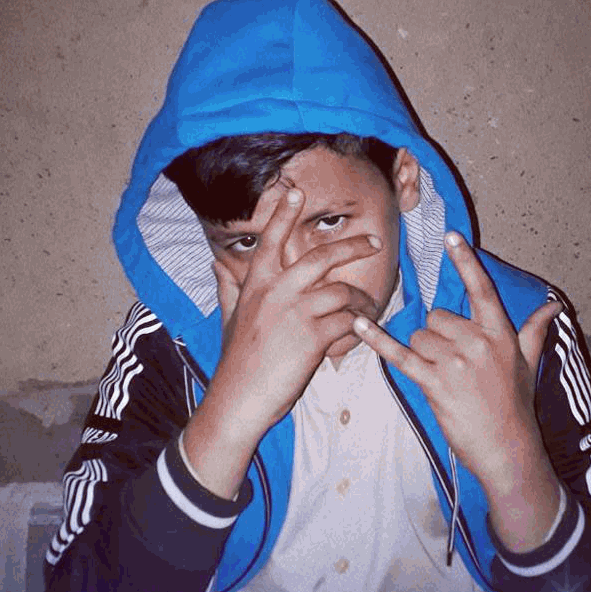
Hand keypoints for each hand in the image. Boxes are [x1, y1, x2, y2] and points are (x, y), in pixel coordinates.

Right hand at [182, 182, 382, 496]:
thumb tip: (216, 262)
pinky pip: (348, 322)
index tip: (294, 191)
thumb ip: (228, 288)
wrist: (238, 399)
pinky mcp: (313, 337)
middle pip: (320, 257)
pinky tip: (363, 334)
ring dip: (362, 301)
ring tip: (370, 310)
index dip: (283, 214)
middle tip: (374, 242)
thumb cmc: (236, 363)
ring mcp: (294, 313)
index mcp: (255, 286)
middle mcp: (275, 292)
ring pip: (342, 292)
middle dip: (352, 246)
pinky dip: (359, 328)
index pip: (270, 240)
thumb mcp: (228, 319)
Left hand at [353, 231, 565, 551]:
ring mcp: (454, 362)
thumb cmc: (516, 405)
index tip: (451, 236)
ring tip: (442, 378)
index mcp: (500, 333)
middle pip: (437, 317)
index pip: (481, 289)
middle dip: (437, 336)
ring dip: (422, 353)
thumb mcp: (529, 363)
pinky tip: (359, 324)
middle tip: (451, 364)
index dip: (465, 261)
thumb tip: (553, 305)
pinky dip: (377, 340)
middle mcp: (477, 342)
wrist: (506, 446)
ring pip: (419, 336)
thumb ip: (534, 329)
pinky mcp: (434, 383)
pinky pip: (399, 355)